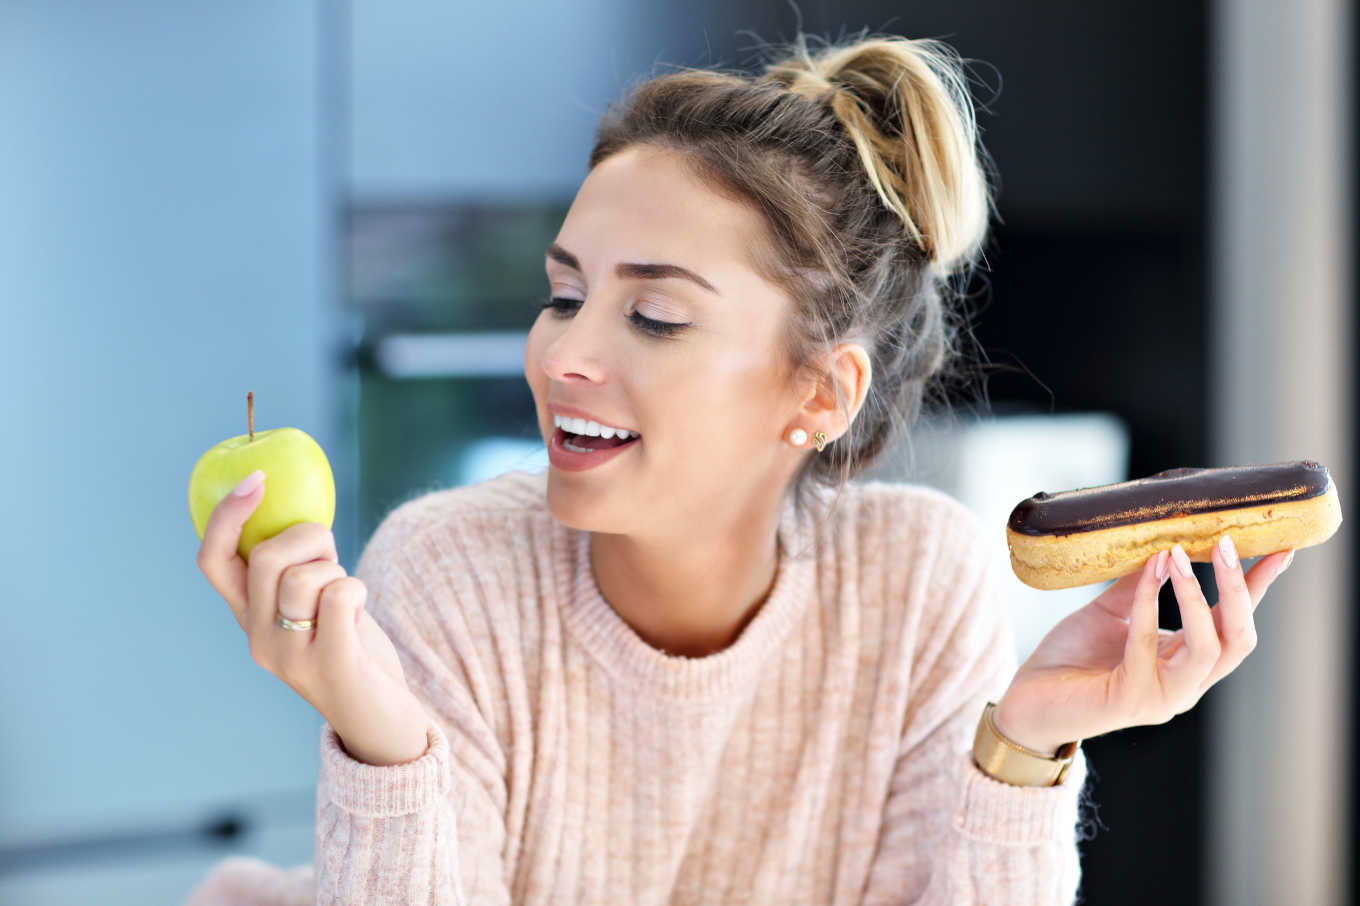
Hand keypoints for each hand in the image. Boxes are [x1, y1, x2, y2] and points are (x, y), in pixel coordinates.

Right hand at [195, 475, 429, 764]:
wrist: (382, 722)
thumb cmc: (353, 650)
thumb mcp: (313, 608)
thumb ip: (299, 570)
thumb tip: (299, 511)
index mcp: (248, 619)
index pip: (212, 561)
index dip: (226, 515)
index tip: (256, 479)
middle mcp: (258, 640)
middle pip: (265, 557)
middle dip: (309, 538)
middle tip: (333, 560)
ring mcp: (289, 657)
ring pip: (304, 575)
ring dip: (338, 570)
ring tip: (348, 599)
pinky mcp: (329, 665)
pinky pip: (339, 596)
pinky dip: (356, 588)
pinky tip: (360, 610)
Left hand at [992, 536, 1295, 753]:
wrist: (1026, 700)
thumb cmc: (1069, 659)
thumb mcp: (1109, 613)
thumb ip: (1137, 586)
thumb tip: (1161, 543)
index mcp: (1186, 661)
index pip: (1235, 623)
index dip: (1259, 588)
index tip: (1282, 548)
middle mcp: (1185, 683)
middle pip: (1240, 639)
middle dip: (1242, 590)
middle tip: (1228, 541)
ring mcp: (1163, 696)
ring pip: (1210, 649)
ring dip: (1200, 597)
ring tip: (1180, 554)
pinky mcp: (1132, 699)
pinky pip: (1149, 643)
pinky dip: (1150, 602)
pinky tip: (1148, 572)